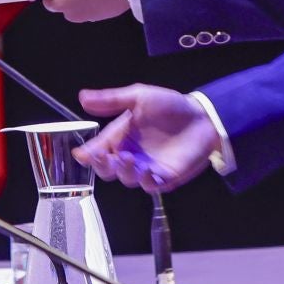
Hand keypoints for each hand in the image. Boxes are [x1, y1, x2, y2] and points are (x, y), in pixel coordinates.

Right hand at [73, 85, 222, 191]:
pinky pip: (151, 185)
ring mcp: (146, 168)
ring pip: (127, 178)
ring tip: (128, 158)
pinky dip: (147, 181)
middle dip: (103, 165)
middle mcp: (130, 155)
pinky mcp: (165, 178)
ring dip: (124, 170)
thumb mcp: (139, 97)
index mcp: (120, 137)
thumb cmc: (170, 106)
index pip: (98, 149)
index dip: (88, 154)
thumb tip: (82, 97)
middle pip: (108, 169)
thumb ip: (112, 100)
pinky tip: (147, 171)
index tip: (82, 154)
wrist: (202, 116)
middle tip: (104, 156)